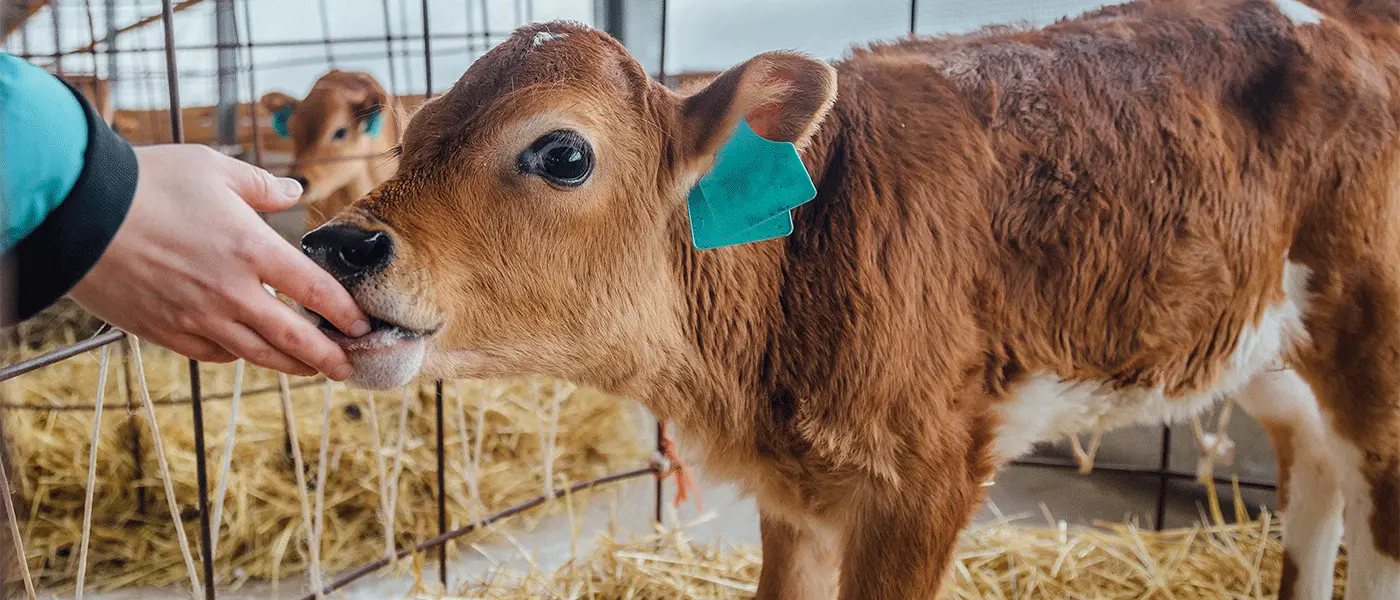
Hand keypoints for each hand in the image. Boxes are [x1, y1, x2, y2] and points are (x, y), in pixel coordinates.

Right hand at [69, 144, 369, 379]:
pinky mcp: (164, 330)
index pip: (315, 291)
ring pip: (256, 354)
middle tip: (350, 366)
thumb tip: (293, 192)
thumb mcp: (214, 169)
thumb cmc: (149, 182)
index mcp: (252, 249)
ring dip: (290, 365)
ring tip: (313, 370)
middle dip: (328, 356)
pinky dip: (237, 355)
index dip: (345, 313)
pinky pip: (213, 353)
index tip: (364, 325)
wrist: (79, 212)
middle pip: (293, 338)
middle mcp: (231, 291)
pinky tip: (249, 351)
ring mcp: (197, 316)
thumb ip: (261, 186)